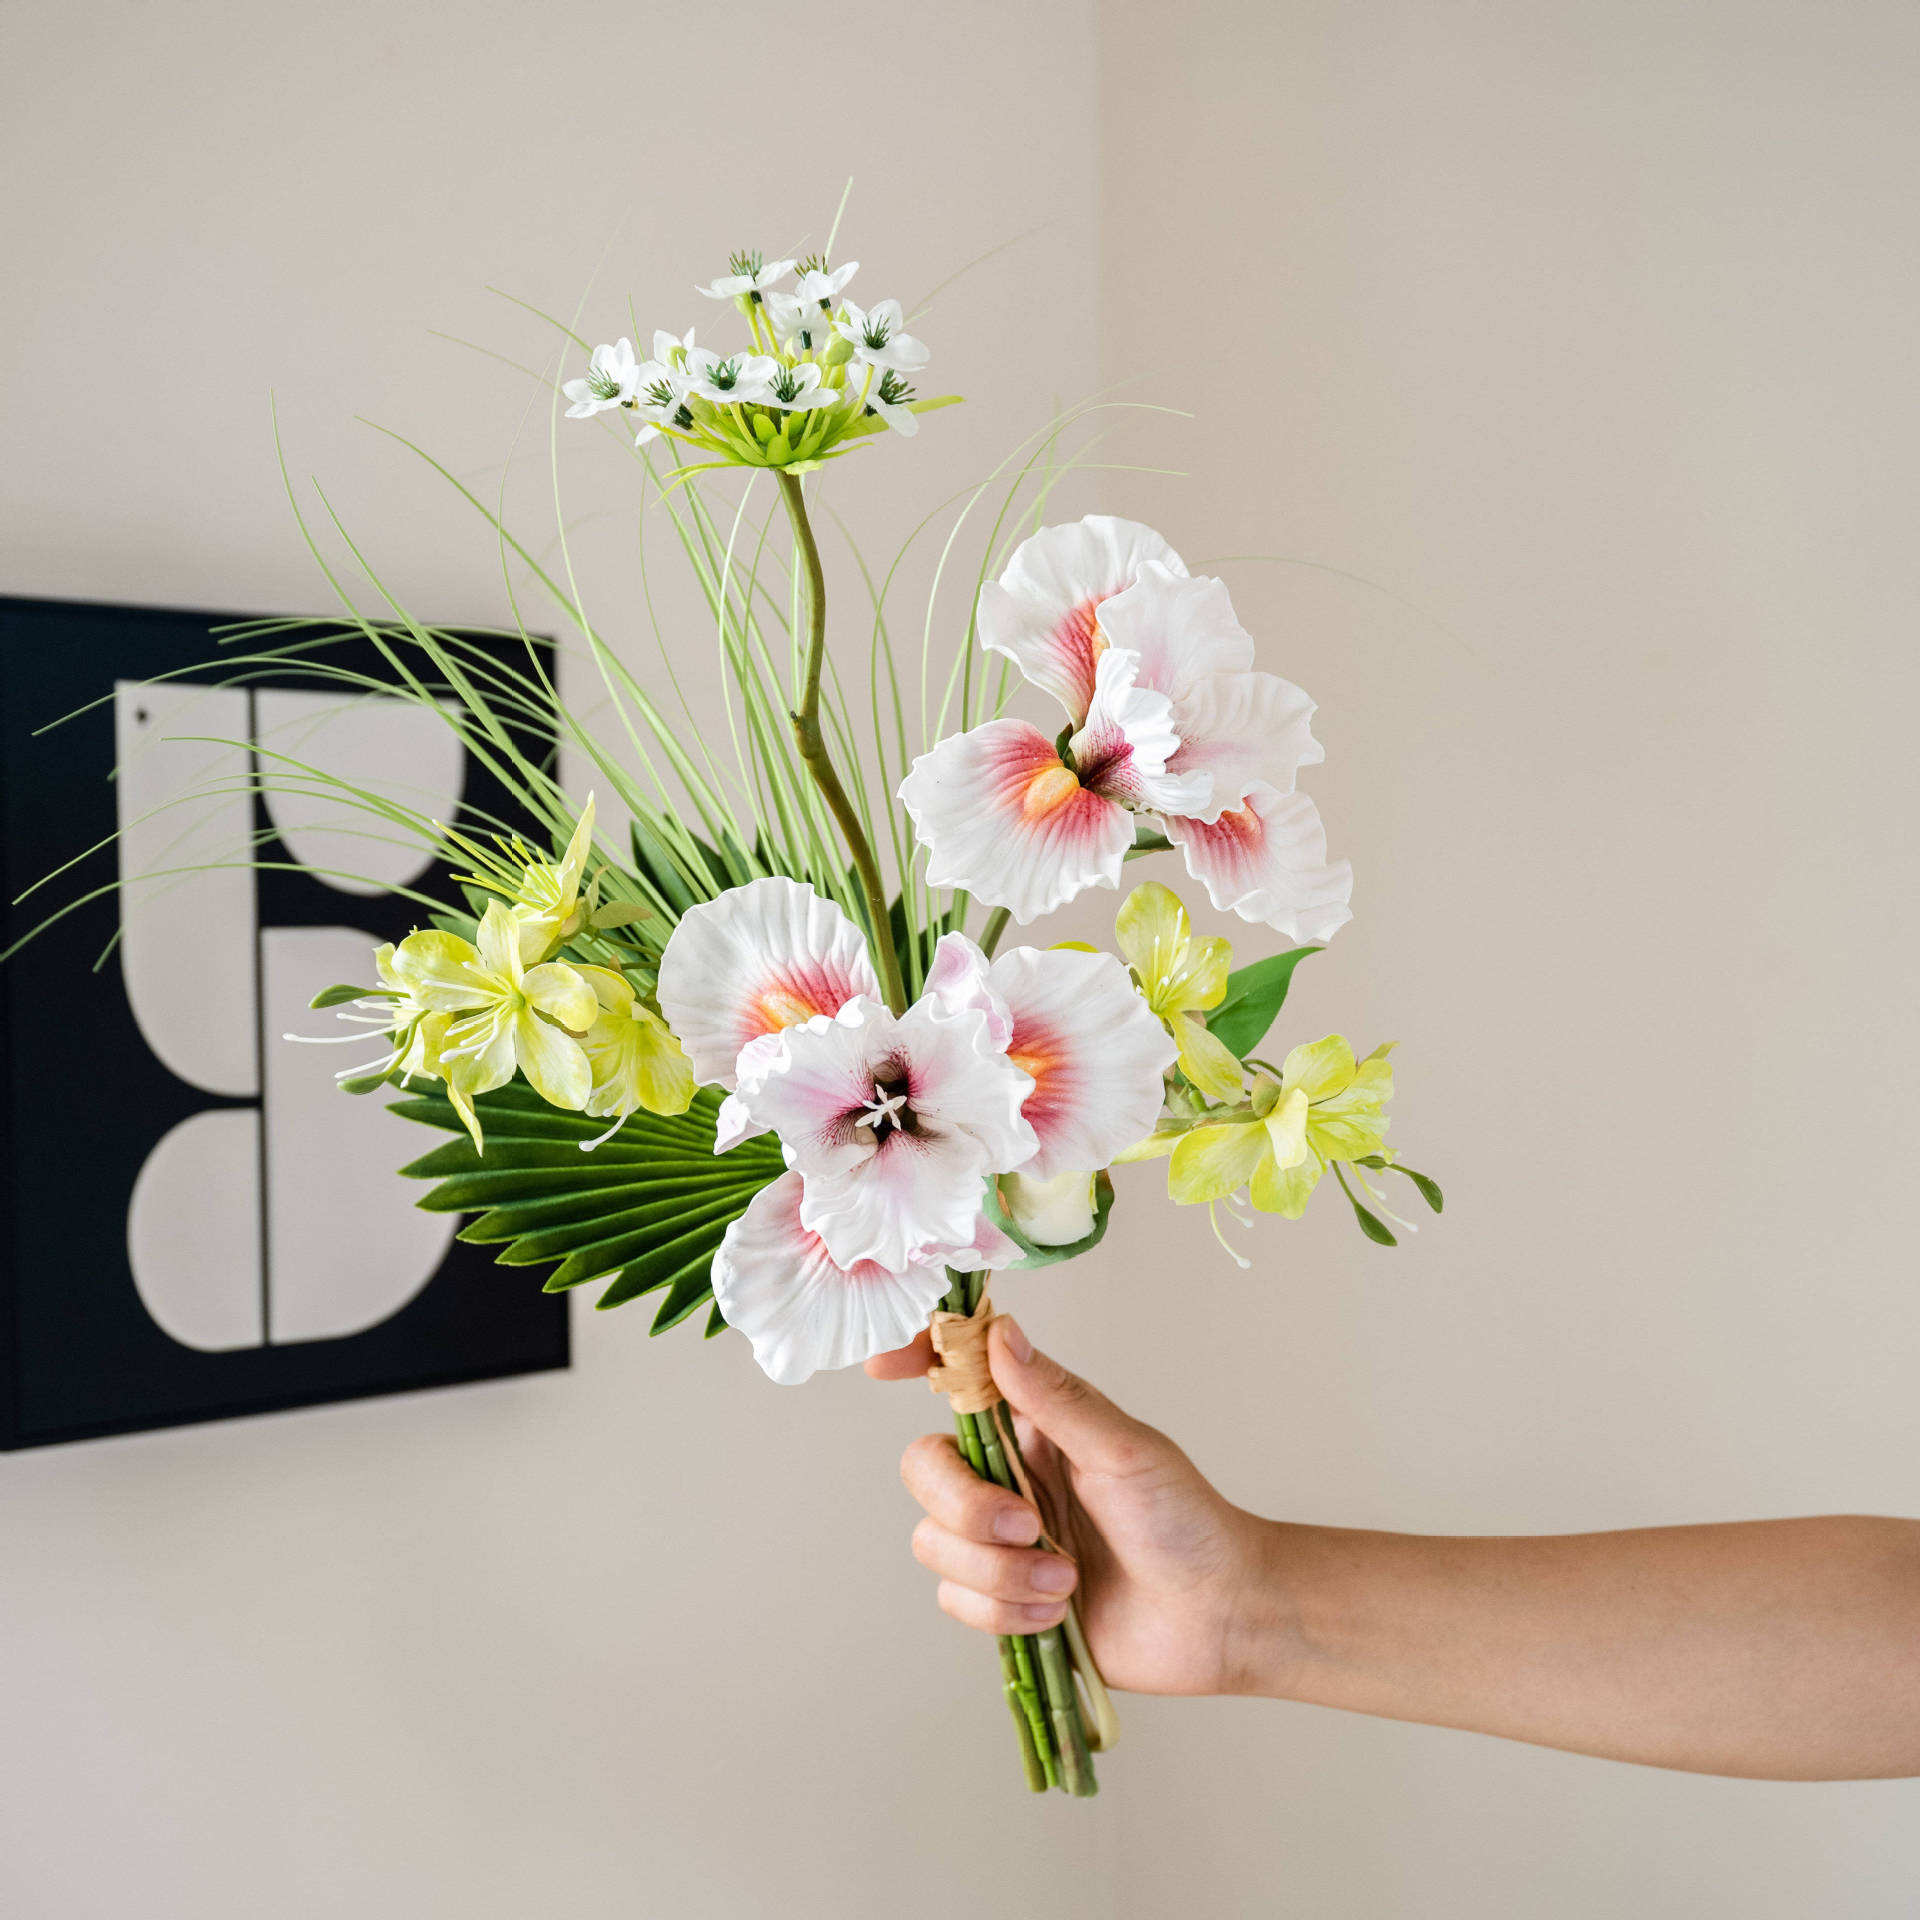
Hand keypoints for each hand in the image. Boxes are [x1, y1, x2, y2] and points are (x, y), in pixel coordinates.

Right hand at [870, 1318, 1288, 1696]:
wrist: (1215, 1616)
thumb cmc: (1185, 1520)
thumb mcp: (1125, 1450)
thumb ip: (1057, 1399)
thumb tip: (1002, 1334)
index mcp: (1033, 1426)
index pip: (959, 1380)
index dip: (917, 1361)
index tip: (884, 1366)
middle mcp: (1007, 1476)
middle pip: (925, 1469)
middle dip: (966, 1506)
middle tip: (1029, 1527)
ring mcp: (1000, 1541)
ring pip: (934, 1542)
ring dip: (1000, 1572)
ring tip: (1064, 1582)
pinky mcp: (1002, 1601)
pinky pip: (958, 1601)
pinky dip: (1007, 1612)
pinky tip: (1056, 1613)